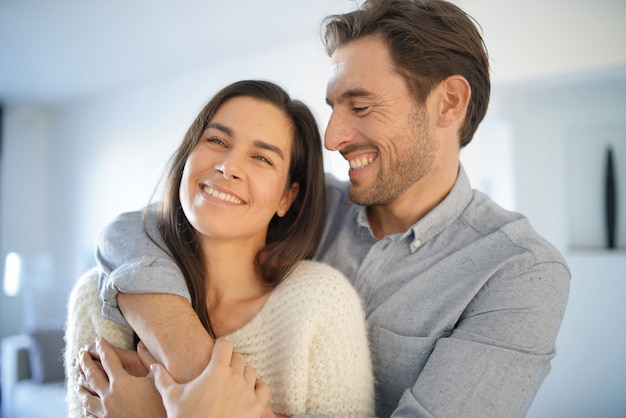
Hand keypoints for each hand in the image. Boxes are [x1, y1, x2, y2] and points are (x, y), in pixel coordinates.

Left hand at [76, 337, 164, 417]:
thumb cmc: (159, 405)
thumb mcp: (157, 380)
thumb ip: (149, 361)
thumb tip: (141, 344)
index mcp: (122, 382)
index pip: (108, 359)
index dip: (103, 347)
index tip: (99, 339)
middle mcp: (109, 395)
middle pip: (92, 375)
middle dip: (86, 362)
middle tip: (81, 354)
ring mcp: (105, 410)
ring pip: (87, 395)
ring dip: (81, 384)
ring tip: (77, 378)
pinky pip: (90, 412)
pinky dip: (86, 406)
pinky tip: (84, 404)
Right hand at [152, 338, 270, 417]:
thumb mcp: (171, 398)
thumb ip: (163, 379)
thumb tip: (154, 367)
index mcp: (216, 371)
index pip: (225, 345)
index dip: (220, 345)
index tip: (216, 350)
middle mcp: (235, 378)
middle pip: (239, 358)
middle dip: (230, 360)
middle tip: (222, 368)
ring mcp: (248, 392)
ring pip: (251, 371)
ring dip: (243, 373)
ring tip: (233, 381)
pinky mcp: (256, 407)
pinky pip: (264, 388)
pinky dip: (257, 387)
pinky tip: (248, 392)